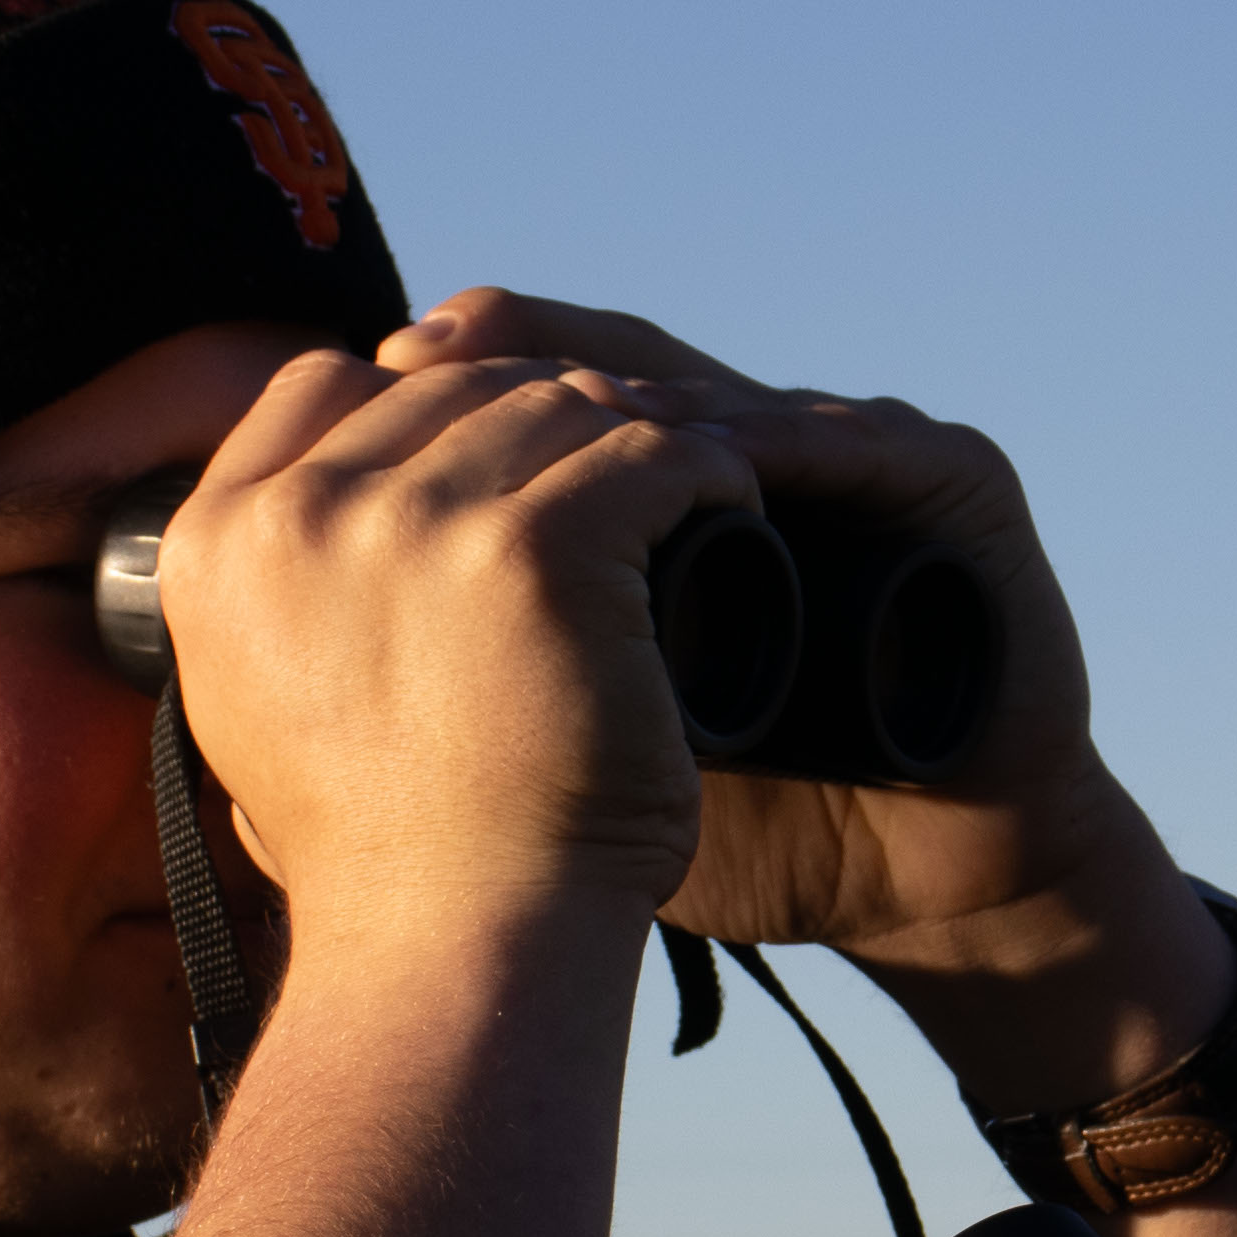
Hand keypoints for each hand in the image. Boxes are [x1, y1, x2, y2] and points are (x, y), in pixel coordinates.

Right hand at [154, 347, 759, 959]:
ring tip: (680, 481)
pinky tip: (730, 500)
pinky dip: (705, 469)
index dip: (420, 403)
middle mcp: (300, 514)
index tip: (494, 459)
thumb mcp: (258, 707)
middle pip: (449, 385)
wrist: (447, 950)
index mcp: (215, 541)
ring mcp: (415, 523)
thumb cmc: (378, 862)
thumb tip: (314, 518)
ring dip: (629, 433)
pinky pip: (647, 455)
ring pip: (553, 405)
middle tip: (612, 467)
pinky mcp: (535, 550)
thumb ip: (274, 594)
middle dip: (538, 413)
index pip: (323, 385)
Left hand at [383, 287, 1228, 1110]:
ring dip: (640, 397)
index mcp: (662, 508)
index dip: (456, 393)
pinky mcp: (956, 485)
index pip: (548, 402)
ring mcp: (862, 460)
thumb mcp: (577, 755)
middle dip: (523, 359)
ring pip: (731, 388)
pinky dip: (783, 441)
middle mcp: (760, 460)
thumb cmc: (751, 833)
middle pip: (625, 362)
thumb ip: (470, 701)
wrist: (916, 883)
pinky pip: (859, 439)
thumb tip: (280, 672)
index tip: (356, 395)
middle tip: (424, 353)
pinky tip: (708, 454)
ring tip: (555, 411)